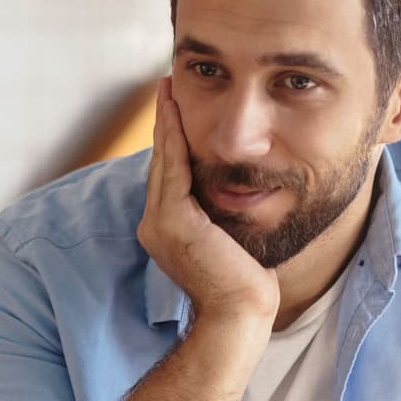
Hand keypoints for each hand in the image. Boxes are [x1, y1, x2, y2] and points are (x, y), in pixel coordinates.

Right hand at [136, 78, 279, 324]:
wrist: (240, 313)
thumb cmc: (246, 284)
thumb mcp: (231, 239)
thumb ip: (222, 215)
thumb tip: (240, 190)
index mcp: (166, 230)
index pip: (168, 176)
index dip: (170, 141)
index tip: (175, 110)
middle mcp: (154, 224)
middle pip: (160, 162)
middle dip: (163, 123)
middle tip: (165, 87)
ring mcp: (159, 223)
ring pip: (163, 160)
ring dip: (165, 121)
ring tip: (166, 89)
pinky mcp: (171, 221)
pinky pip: (172, 167)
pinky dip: (172, 136)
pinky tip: (174, 111)